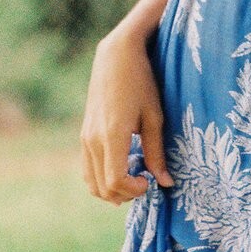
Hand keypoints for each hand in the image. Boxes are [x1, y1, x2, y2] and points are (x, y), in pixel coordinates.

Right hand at [80, 25, 173, 203]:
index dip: (134, 190)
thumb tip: (166, 183)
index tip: (150, 181)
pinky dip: (102, 178)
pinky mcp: (84, 134)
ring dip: (112, 189)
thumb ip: (157, 152)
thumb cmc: (141, 83)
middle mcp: (93, 140)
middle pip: (102, 188)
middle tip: (145, 181)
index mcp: (112, 135)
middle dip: (125, 194)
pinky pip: (88, 169)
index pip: (116, 181)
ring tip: (134, 176)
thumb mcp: (155, 118)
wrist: (116, 57)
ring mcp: (85, 137)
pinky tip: (123, 167)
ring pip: (92, 182)